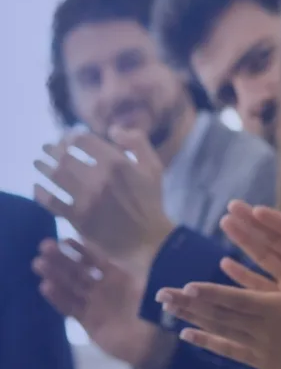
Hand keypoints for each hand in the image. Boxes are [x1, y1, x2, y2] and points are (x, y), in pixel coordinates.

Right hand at [32, 238, 175, 368]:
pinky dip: (59, 298)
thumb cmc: (154, 315)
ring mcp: (94, 304)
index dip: (82, 250)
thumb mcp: (150, 290)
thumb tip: (132, 252)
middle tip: (44, 246)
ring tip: (38, 263)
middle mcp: (103, 289)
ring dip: (55, 275)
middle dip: (61, 259)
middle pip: (78, 271)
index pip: (96, 260)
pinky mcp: (87, 321)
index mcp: (119, 277)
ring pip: (70, 287)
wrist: (150, 345)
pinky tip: (46, 287)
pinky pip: (70, 307)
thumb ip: (139, 274)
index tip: (65, 239)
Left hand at [33, 128, 174, 266]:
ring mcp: (86, 199)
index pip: (82, 140)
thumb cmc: (151, 202)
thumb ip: (137, 142)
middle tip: (46, 148)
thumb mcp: (154, 167)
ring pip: (55, 175)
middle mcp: (99, 179)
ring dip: (42, 166)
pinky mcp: (77, 218)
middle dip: (52, 149)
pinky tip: (37, 187)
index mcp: (117, 163)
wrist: (149, 239)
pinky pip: (51, 201)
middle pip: (64, 155)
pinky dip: (40, 192)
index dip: (71, 136)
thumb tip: (112, 129)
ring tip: (37, 163)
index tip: (67, 139)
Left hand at [158, 249, 280, 368]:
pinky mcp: (263, 361)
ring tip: (167, 308)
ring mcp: (262, 348)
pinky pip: (229, 350)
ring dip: (192, 319)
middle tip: (160, 294)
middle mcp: (265, 331)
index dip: (210, 294)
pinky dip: (207, 342)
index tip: (185, 286)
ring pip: (220, 331)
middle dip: (189, 304)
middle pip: (219, 315)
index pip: (237, 301)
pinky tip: (188, 335)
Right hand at [219, 202, 280, 344]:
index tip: (256, 210)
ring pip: (266, 262)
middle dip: (254, 227)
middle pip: (277, 243)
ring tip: (226, 225)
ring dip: (246, 245)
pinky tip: (227, 265)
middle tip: (230, 210)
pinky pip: (262, 289)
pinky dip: (244, 277)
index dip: (278, 223)